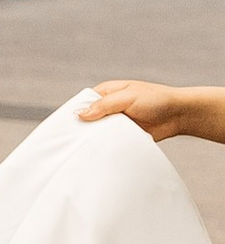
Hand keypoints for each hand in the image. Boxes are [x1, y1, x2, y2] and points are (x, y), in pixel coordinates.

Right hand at [77, 79, 224, 143]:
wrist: (179, 115)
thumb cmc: (155, 99)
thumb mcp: (127, 98)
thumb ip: (104, 105)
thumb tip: (80, 114)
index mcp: (107, 93)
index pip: (84, 102)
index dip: (75, 113)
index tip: (65, 126)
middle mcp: (110, 107)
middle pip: (90, 119)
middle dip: (84, 128)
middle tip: (73, 141)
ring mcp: (118, 121)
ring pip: (100, 131)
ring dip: (97, 138)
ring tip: (86, 148)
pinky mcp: (126, 134)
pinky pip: (112, 140)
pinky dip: (108, 145)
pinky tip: (102, 151)